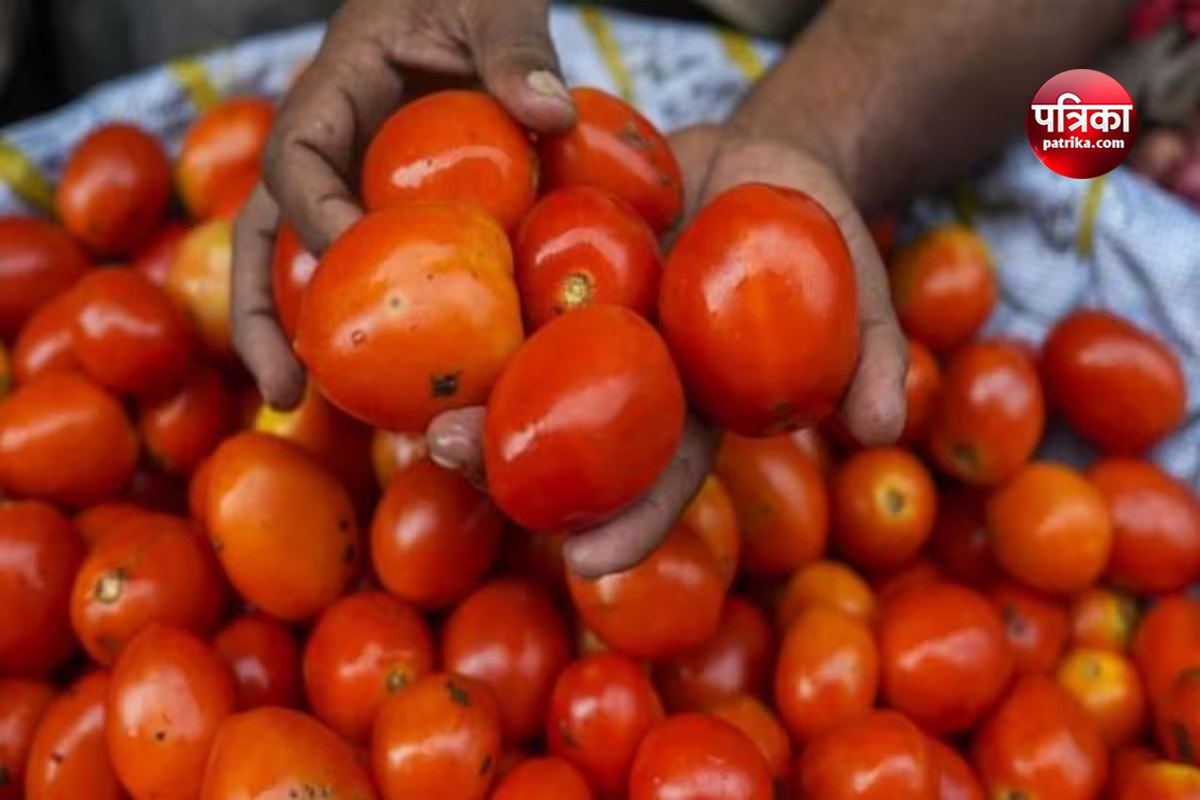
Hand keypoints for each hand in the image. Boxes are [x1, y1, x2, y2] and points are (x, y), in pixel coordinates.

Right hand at [231, 0, 574, 409]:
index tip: (354, 257)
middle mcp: (330, 148)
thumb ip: (515, 47)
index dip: (314, 213)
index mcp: (336, 90)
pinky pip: (372, 269)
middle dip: (263, 313)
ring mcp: (354, 184)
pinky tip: (396, 387)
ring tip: (305, 409)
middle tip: (280, 390)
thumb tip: (552, 113)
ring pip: (305, 266)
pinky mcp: (388, 210)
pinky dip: (373, 322)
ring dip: (300, 337)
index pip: (300, 158)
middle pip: (270, 235)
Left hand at [428, 124, 906, 579]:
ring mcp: (577, 331)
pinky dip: (449, 304)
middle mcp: (621, 384)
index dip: (630, 522)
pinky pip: (493, 294)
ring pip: (509, 378)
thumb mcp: (858, 277)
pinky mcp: (543, 274)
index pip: (659, 478)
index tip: (589, 562)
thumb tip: (885, 424)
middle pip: (558, 439)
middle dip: (501, 458)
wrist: (752, 156)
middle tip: (448, 453)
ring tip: (406, 397)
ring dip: (457, 392)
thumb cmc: (813, 227)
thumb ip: (872, 346)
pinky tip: (397, 301)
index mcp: (689, 408)